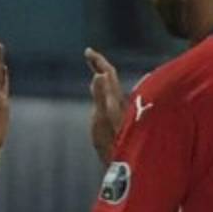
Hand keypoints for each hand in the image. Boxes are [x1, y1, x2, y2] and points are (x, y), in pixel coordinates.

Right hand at [84, 47, 125, 164]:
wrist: (124, 160)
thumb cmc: (112, 142)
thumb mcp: (102, 118)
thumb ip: (101, 96)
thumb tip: (99, 75)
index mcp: (114, 99)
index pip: (108, 72)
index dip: (98, 60)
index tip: (87, 51)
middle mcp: (118, 102)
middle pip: (111, 78)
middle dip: (99, 65)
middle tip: (88, 56)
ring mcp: (118, 111)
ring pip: (112, 88)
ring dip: (102, 76)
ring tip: (94, 70)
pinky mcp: (115, 119)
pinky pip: (110, 97)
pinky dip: (103, 90)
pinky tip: (103, 96)